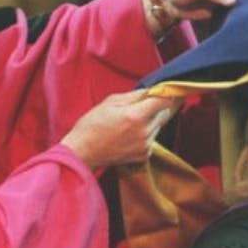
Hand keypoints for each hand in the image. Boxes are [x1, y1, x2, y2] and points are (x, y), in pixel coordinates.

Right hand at [60, 90, 176, 169]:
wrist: (83, 152)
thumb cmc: (92, 125)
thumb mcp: (110, 102)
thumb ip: (134, 96)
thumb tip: (151, 91)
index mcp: (136, 116)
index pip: (164, 102)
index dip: (163, 95)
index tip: (159, 93)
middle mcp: (144, 132)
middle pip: (164, 114)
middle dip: (154, 108)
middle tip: (138, 108)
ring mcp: (145, 146)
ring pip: (158, 127)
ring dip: (149, 122)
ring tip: (129, 124)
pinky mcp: (144, 155)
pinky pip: (152, 139)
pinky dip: (145, 135)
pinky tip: (128, 135)